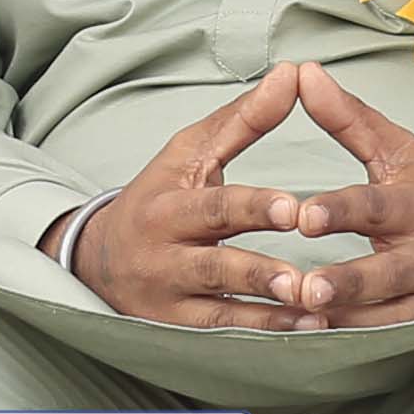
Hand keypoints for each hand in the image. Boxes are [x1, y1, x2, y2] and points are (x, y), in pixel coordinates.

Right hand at [65, 72, 353, 328]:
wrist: (98, 259)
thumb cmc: (159, 196)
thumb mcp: (191, 153)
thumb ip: (244, 119)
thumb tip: (291, 74)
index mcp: (168, 206)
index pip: (214, 207)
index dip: (253, 208)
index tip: (292, 209)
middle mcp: (164, 256)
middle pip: (214, 265)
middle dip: (258, 271)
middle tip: (304, 278)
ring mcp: (169, 300)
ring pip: (220, 313)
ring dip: (269, 315)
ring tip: (314, 310)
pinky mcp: (176, 333)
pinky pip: (222, 338)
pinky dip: (262, 336)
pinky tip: (304, 330)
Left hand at [273, 66, 413, 323]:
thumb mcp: (398, 151)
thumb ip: (348, 118)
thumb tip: (304, 74)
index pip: (375, 208)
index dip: (341, 211)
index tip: (304, 215)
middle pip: (385, 273)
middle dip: (347, 281)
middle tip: (306, 286)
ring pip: (383, 317)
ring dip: (342, 320)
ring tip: (302, 319)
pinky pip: (382, 340)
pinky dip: (349, 342)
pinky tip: (310, 339)